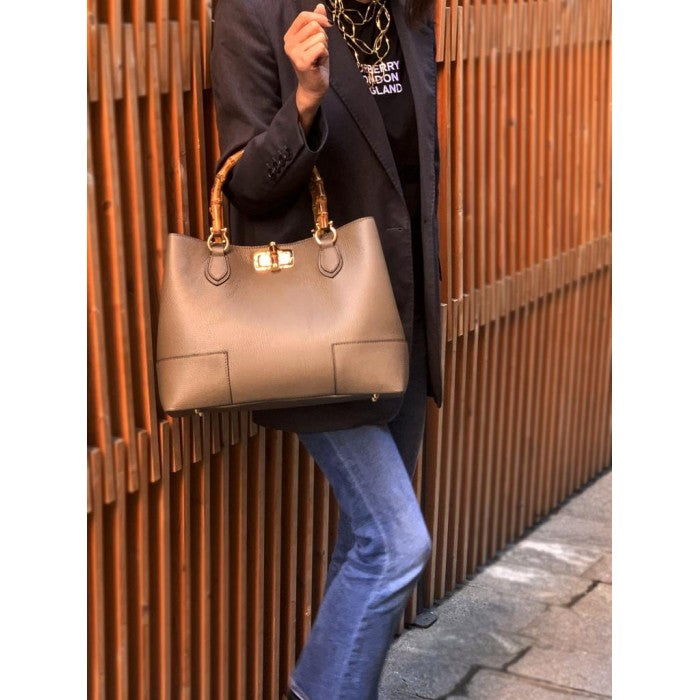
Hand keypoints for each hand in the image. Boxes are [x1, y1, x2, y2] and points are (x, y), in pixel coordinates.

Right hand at [284, 4, 330, 131]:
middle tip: (318, 50)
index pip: (304, 16)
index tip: (327, 26)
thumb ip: (317, 23)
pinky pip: (321, 47)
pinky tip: (318, 63)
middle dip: (323, 37)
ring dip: (324, 47)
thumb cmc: (315, 63)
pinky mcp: (302, 61)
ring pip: (320, 37)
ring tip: (318, 58)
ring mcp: (294, 52)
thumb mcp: (316, 40)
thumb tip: (320, 6)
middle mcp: (288, 43)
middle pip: (314, 25)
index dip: (319, 18)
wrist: (313, 87)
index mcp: (289, 36)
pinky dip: (325, 54)